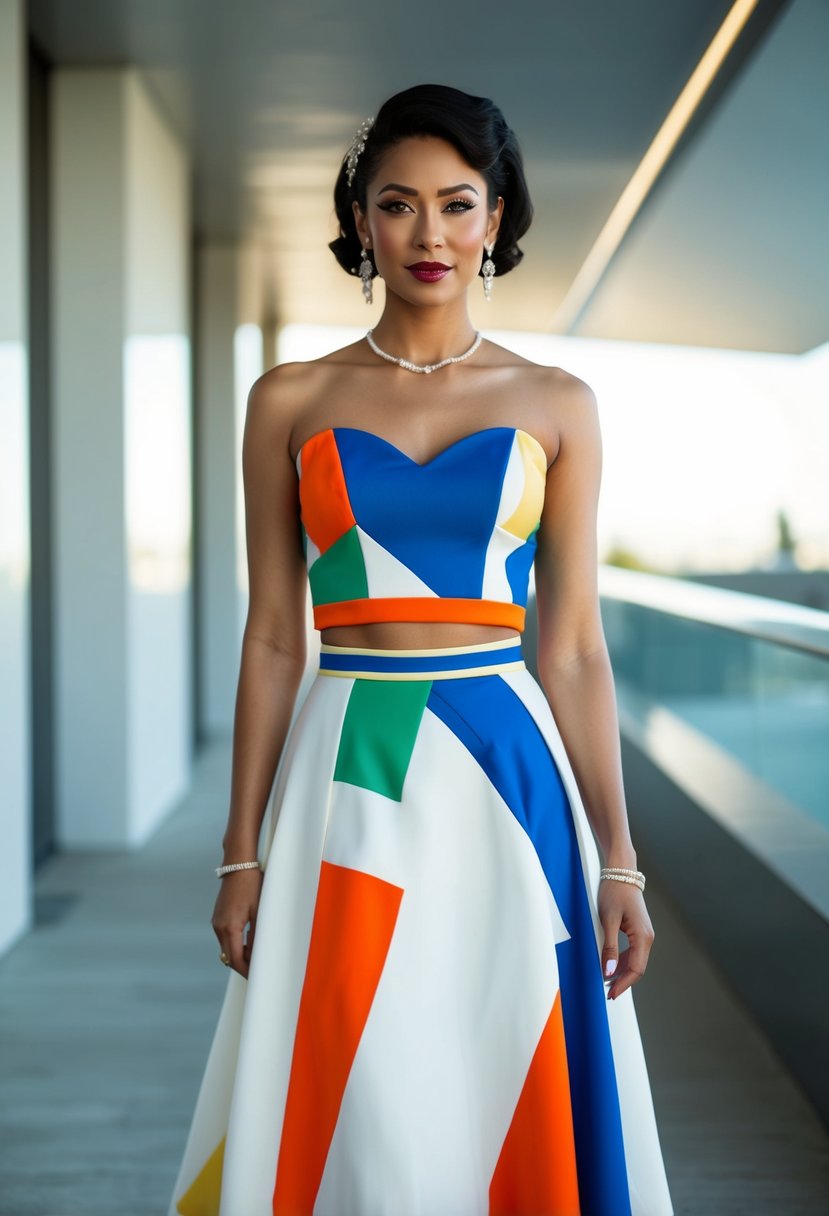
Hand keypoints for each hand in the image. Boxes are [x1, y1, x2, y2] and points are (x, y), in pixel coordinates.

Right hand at [212, 869, 263, 978]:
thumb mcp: (260, 911)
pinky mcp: (218, 917)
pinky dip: (235, 943)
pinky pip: (225, 937)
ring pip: (226, 948)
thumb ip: (257, 935)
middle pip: (228, 957)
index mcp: (230, 927)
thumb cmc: (253, 885)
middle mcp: (219, 927)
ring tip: (257, 953)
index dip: (246, 971)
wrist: (238, 864)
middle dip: (242, 965)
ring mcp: (216, 922)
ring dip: (239, 954)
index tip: (257, 977)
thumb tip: (258, 955)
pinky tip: (249, 939)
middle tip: (259, 969)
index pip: (235, 960)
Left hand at [598, 877, 654, 999]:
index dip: (623, 984)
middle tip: (607, 993)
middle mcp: (648, 937)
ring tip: (607, 983)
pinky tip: (611, 966)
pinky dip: (623, 961)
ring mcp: (645, 934)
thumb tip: (609, 972)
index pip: (636, 969)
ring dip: (623, 973)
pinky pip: (633, 952)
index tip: (610, 995)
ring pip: (636, 960)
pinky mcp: (639, 930)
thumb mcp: (608, 920)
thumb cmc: (614, 892)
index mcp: (643, 937)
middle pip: (638, 967)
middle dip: (623, 982)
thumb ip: (609, 947)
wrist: (621, 872)